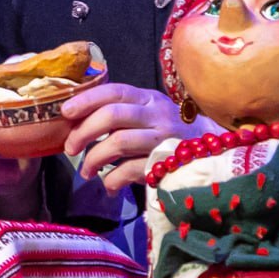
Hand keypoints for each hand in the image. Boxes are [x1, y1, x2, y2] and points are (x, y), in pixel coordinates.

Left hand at [61, 84, 217, 192]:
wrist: (213, 155)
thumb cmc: (169, 136)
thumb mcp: (147, 116)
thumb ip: (120, 115)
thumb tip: (74, 122)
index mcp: (148, 99)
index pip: (114, 91)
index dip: (86, 100)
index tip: (65, 112)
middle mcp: (157, 115)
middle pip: (112, 115)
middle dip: (83, 132)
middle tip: (70, 148)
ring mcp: (164, 139)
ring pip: (118, 142)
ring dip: (93, 159)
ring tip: (85, 171)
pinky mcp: (166, 164)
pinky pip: (130, 170)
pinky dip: (112, 180)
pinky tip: (108, 186)